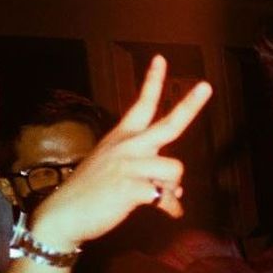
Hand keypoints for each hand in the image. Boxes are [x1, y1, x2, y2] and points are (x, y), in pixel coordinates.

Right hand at [29, 55, 212, 250]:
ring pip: (176, 168)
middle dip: (190, 104)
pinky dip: (172, 208)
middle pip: (169, 124)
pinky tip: (169, 213)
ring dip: (175, 187)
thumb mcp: (116, 170)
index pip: (141, 104)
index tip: (161, 59)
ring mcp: (130, 166)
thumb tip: (178, 188)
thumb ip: (148, 172)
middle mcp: (128, 146)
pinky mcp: (131, 188)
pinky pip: (167, 196)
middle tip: (207, 86)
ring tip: (163, 197)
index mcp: (122, 137)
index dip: (152, 81)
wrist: (65, 213)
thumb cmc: (92, 192)